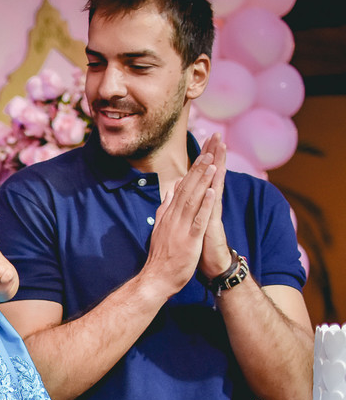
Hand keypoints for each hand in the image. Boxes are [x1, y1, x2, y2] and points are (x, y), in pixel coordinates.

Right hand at [141, 152, 217, 298]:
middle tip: (208, 150)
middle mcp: (173, 217)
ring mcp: (181, 228)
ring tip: (211, 164)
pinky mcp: (189, 239)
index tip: (202, 154)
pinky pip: (198, 219)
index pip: (181, 188)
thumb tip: (170, 191)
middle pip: (187, 189)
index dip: (192, 170)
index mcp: (169, 215)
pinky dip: (204, 204)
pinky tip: (211, 191)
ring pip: (193, 199)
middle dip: (198, 169)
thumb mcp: (161, 228)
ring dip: (202, 181)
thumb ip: (165, 208)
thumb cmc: (161, 257)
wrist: (156, 279)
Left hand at [197, 133, 234, 278]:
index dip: (203, 159)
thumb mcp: (189, 221)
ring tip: (221, 148)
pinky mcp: (211, 225)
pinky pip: (213, 208)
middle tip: (216, 135)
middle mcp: (208, 204)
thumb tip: (179, 190)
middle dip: (213, 155)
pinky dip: (213, 195)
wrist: (210, 265)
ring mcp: (211, 213)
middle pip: (212, 175)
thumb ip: (186, 204)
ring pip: (215, 186)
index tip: (204, 141)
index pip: (202, 176)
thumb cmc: (199, 244)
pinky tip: (215, 182)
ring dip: (218, 167)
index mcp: (200, 202)